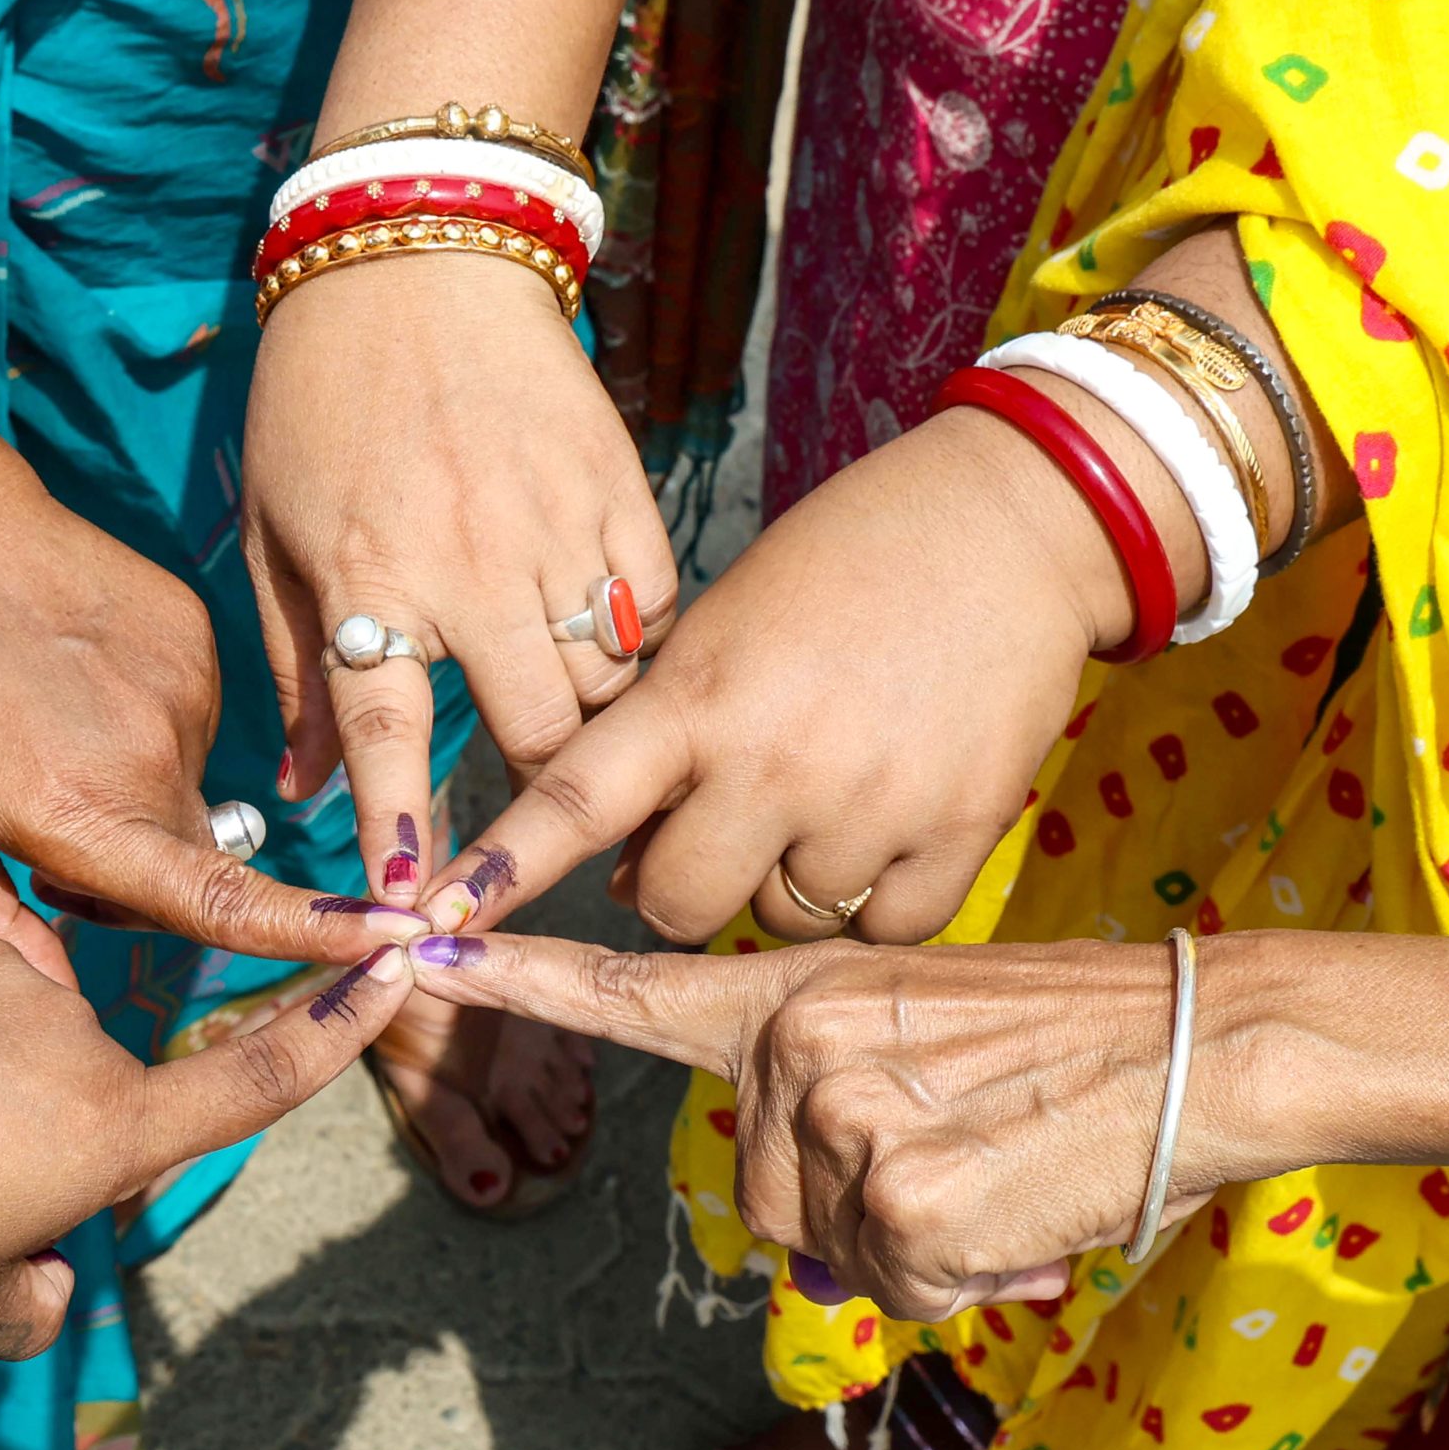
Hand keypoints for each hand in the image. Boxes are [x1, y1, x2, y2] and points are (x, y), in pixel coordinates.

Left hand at [0, 388, 426, 970]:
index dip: (313, 936)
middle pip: (192, 858)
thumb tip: (52, 995)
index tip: (397, 943)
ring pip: (187, 787)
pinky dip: (142, 723)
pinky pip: (189, 718)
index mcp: (78, 807)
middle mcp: (150, 752)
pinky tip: (70, 680)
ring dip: (135, 791)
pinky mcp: (194, 633)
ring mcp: (183, 685)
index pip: (219, 899)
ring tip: (40, 733)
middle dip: (138, 872)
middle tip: (32, 832)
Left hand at [0, 913, 415, 1354]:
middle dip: (43, 1136)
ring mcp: (13, 976)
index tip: (395, 964)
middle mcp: (81, 1042)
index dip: (332, 1033)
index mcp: (106, 1133)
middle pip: (96, 1092)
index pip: (252, 1083)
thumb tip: (48, 1269)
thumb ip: (38, 1304)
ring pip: (24, 1038)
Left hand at [243, 255, 676, 902]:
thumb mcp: (273, 528)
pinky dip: (641, 644)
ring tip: (581, 732)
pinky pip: (655, 609)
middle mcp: (472, 567)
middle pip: (543, 736)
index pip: (391, 740)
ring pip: (612, 683)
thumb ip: (291, 665)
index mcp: (373, 580)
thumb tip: (302, 792)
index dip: (406, 835)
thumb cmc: (321, 396)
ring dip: (599, 724)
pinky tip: (612, 643)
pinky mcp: (621, 490)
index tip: (416, 914)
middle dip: (549, 799)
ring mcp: (557, 528)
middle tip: (545, 825)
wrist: (417, 250)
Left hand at [406, 930, 1258, 1321]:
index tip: (417, 943)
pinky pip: (901, 1288)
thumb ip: (822, 1091)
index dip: (517, 974)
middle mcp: (797, 1043)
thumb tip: (807, 1219)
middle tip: (960, 1148)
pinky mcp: (903, 1195)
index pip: (627, 988)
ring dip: (915, 1246)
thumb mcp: (920, 1030)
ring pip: (829, 1252)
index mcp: (792, 994)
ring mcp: (845, 1115)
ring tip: (995, 1168)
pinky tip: (1020, 1207)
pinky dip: (966, 1278)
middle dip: (856, 1213)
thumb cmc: (1066, 1048)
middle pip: (762, 1202)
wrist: (1201, 1040)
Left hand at [415, 397, 1207, 946]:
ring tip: (820, 799)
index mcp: (699, 695)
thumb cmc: (842, 563)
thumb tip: (619, 867)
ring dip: (784, 883)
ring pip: (785, 919)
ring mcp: (872, 802)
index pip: (575, 801)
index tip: (435, 923)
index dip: (502, 870)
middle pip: (677, 905)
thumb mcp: (722, 627)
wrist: (1013, 522)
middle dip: (675, 887)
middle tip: (712, 831)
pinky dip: (875, 901)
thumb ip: (661, 739)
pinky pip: (886, 927)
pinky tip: (883, 831)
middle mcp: (777, 760)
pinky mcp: (963, 829)